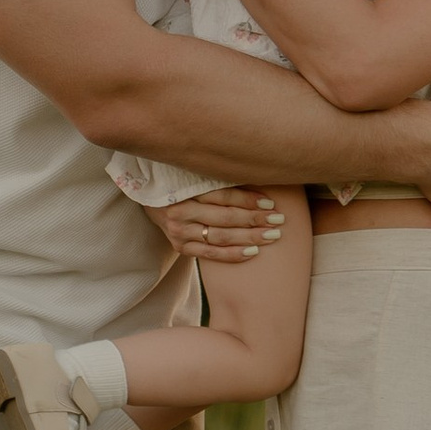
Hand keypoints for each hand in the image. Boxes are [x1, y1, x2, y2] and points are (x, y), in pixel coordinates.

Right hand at [151, 187, 288, 264]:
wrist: (151, 201)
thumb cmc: (179, 184)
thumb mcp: (192, 175)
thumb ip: (218, 178)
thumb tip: (256, 175)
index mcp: (183, 188)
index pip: (222, 196)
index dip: (247, 199)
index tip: (270, 202)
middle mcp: (179, 211)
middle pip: (224, 217)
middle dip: (255, 219)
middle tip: (279, 220)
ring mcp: (178, 232)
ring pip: (220, 237)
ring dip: (249, 237)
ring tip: (272, 236)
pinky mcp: (180, 247)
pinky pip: (211, 254)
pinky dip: (233, 254)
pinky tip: (253, 252)